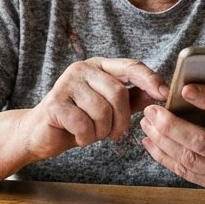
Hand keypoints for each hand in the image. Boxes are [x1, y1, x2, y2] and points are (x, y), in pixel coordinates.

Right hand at [19, 58, 167, 161]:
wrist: (39, 133)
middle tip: (115, 134)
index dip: (150, 79)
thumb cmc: (77, 120)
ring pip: (102, 111)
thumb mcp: (109, 108)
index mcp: (98, 66)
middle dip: (121, 120)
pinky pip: (84, 124)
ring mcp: (66, 84)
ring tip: (92, 133)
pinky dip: (86, 137)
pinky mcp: (55, 103)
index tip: (164, 94)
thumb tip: (160, 93)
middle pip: (118, 93)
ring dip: (101, 131)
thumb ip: (133, 98)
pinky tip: (78, 136)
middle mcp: (82, 69)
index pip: (130, 66)